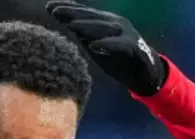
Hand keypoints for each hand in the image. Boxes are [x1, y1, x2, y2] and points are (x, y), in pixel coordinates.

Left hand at [46, 1, 167, 96]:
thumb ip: (84, 36)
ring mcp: (126, 34)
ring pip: (105, 28)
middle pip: (92, 17)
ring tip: (71, 26)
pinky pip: (120, 45)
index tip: (49, 6)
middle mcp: (116, 25)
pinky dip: (107, 44)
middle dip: (73, 13)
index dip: (68, 9)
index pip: (84, 14)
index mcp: (105, 24)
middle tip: (54, 10)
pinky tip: (94, 46)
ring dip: (88, 26)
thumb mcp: (97, 47)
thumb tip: (67, 25)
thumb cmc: (118, 60)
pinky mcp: (135, 48)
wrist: (146, 75)